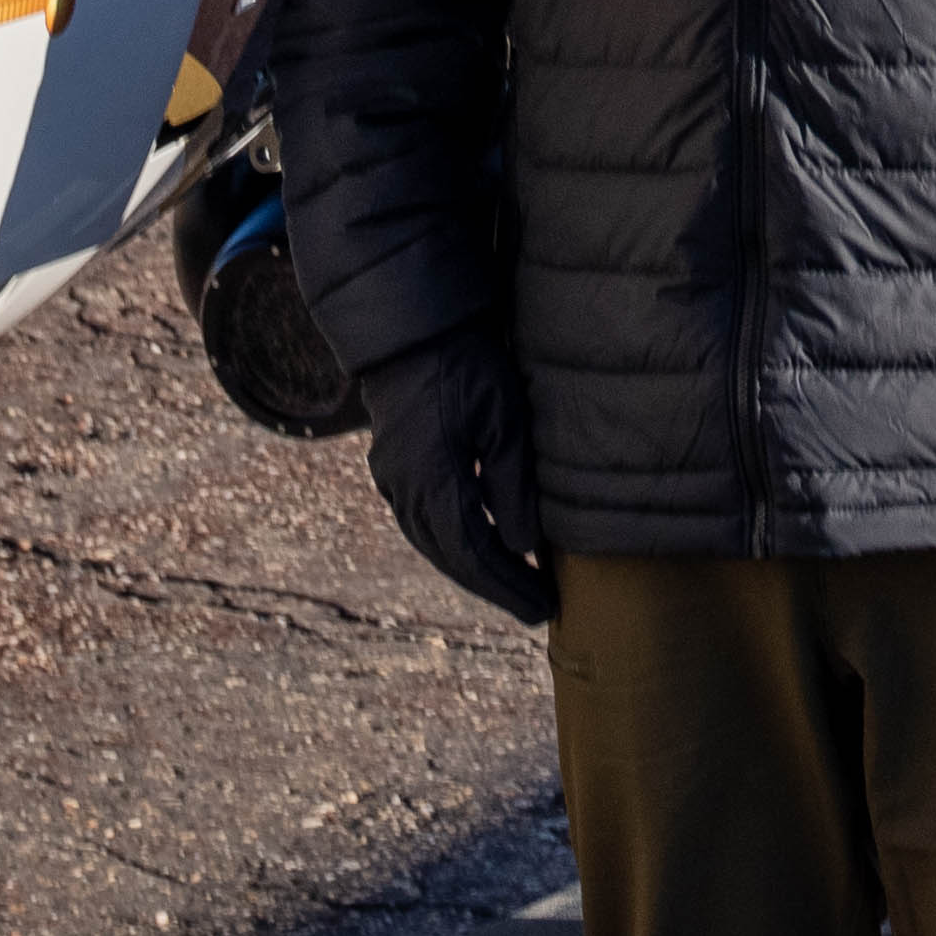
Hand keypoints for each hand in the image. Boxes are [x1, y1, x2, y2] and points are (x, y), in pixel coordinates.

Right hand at [357, 337, 557, 627]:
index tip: (544, 609)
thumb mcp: (502, 418)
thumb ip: (512, 485)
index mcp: (431, 481)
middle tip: (539, 606)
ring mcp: (392, 480)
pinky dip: (456, 544)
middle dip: (496, 586)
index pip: (472, 555)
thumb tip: (525, 547)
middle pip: (451, 558)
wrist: (410, 326)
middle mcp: (404, 490)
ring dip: (475, 568)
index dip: (508, 587)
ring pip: (434, 544)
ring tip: (518, 583)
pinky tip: (484, 546)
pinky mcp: (391, 469)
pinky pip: (423, 524)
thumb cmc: (464, 363)